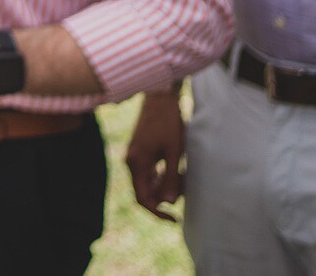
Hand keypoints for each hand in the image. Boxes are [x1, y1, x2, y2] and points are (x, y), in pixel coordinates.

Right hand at [124, 91, 185, 221]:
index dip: (157, 212)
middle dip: (164, 196)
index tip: (174, 217)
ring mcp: (134, 155)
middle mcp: (131, 161)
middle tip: (184, 189)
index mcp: (137, 163)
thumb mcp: (175, 152)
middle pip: (144, 192)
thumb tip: (168, 203)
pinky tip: (175, 171)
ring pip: (147, 182)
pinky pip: (148, 172)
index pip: (142, 198)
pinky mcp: (139, 151)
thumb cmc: (169, 122)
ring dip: (164, 186)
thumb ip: (171, 177)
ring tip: (183, 177)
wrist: (160, 97)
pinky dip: (161, 177)